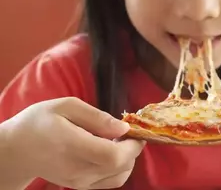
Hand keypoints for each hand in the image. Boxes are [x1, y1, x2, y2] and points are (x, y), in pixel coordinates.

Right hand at [1, 97, 144, 188]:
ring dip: (128, 159)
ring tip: (119, 142)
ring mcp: (79, 181)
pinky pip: (110, 181)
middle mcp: (78, 169)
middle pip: (121, 167)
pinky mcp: (80, 186)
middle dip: (133, 150)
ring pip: (120, 177)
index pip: (113, 156)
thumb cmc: (40, 122)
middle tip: (129, 133)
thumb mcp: (65, 106)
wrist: (17, 150)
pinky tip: (110, 152)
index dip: (132, 145)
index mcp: (72, 145)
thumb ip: (96, 117)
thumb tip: (123, 128)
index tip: (135, 131)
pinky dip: (119, 168)